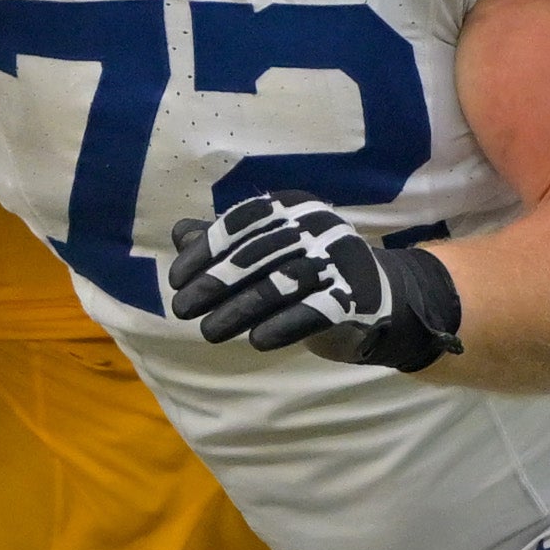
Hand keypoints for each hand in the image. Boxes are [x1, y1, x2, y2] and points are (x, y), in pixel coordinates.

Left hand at [166, 191, 464, 371]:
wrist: (373, 299)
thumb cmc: (308, 270)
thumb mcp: (266, 250)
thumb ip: (225, 241)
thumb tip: (178, 232)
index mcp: (293, 207)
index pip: (241, 223)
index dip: (205, 251)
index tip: (175, 281)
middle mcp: (318, 226)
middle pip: (257, 255)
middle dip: (215, 283)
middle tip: (181, 309)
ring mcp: (340, 260)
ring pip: (282, 284)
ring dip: (240, 310)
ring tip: (208, 333)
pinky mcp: (356, 297)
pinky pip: (316, 311)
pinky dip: (284, 326)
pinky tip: (257, 342)